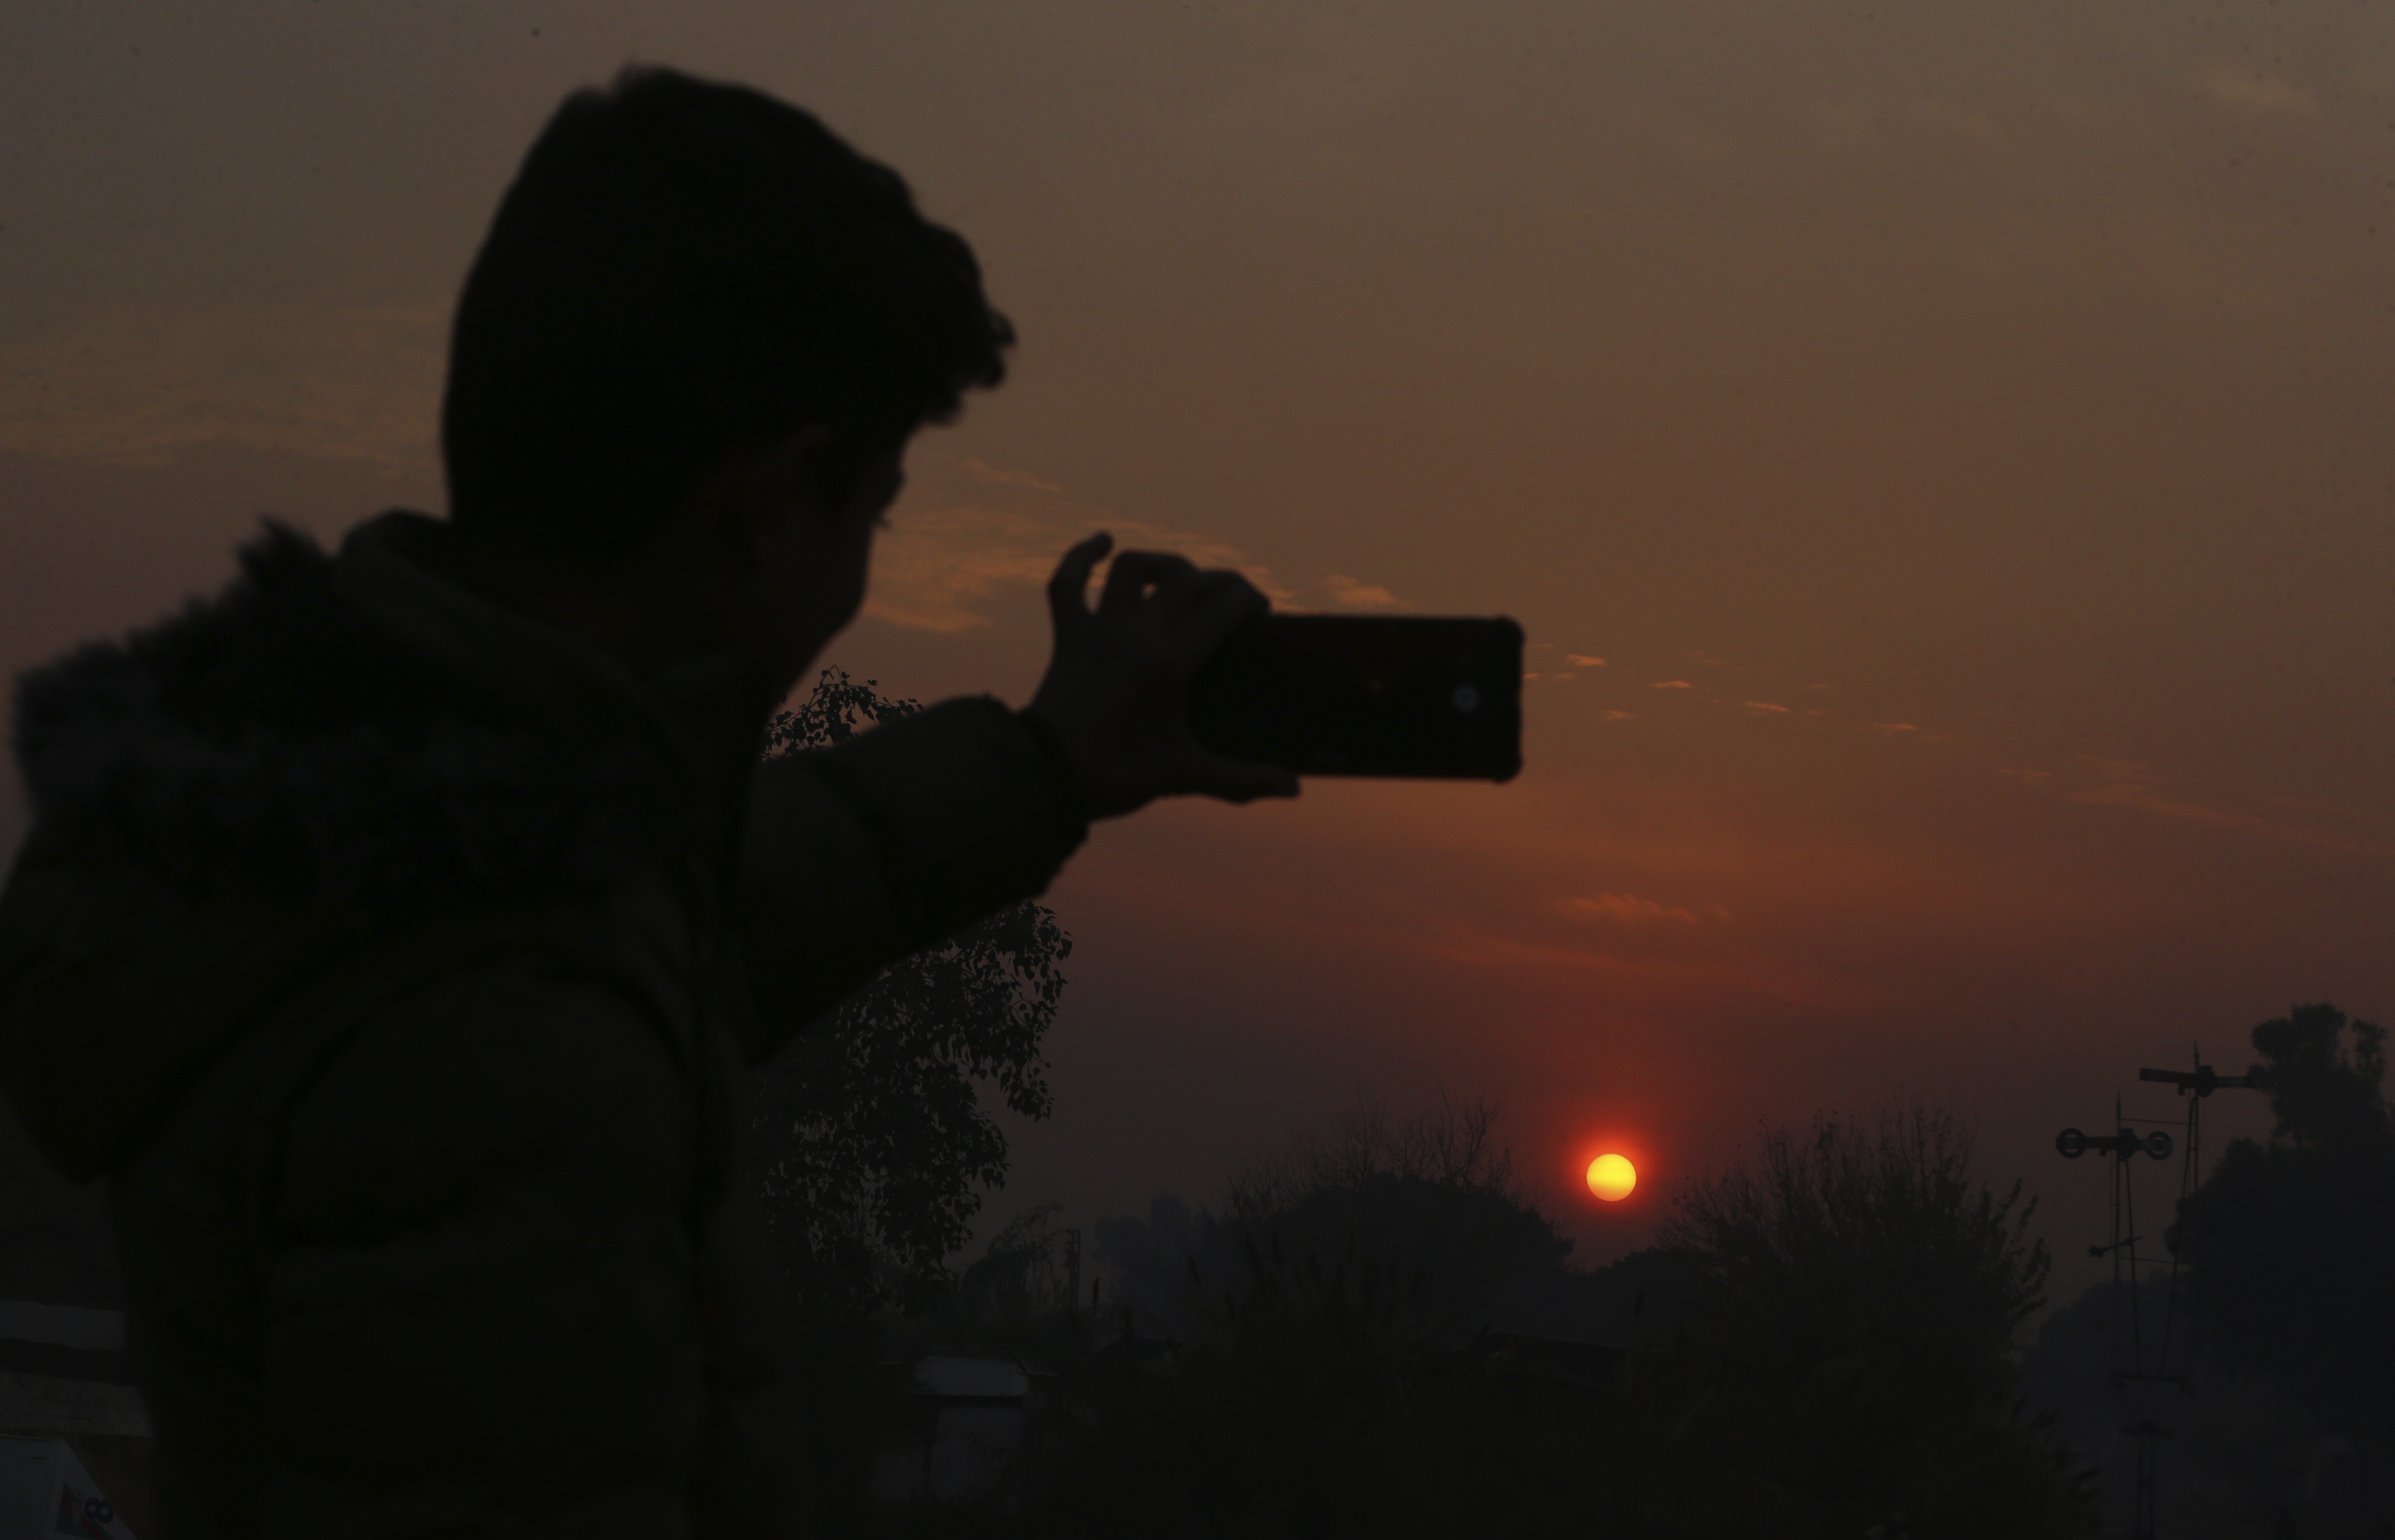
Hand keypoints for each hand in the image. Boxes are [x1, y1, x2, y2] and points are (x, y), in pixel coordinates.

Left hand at [1027, 533, 1300, 818]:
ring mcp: (1097, 631)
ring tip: (1183, 575)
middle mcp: (1133, 635)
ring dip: (1164, 563)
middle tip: (1238, 599)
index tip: (1261, 612)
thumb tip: (1293, 789)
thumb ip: (1242, 779)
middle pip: (1188, 582)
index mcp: (1166, 664)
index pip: (1222, 609)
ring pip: (1132, 569)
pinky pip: (1067, 583)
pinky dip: (1082, 556)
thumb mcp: (1183, 776)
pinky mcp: (1068, 636)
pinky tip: (1102, 542)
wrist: (1045, 777)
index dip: (1249, 601)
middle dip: (1222, 581)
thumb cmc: (1115, 776)